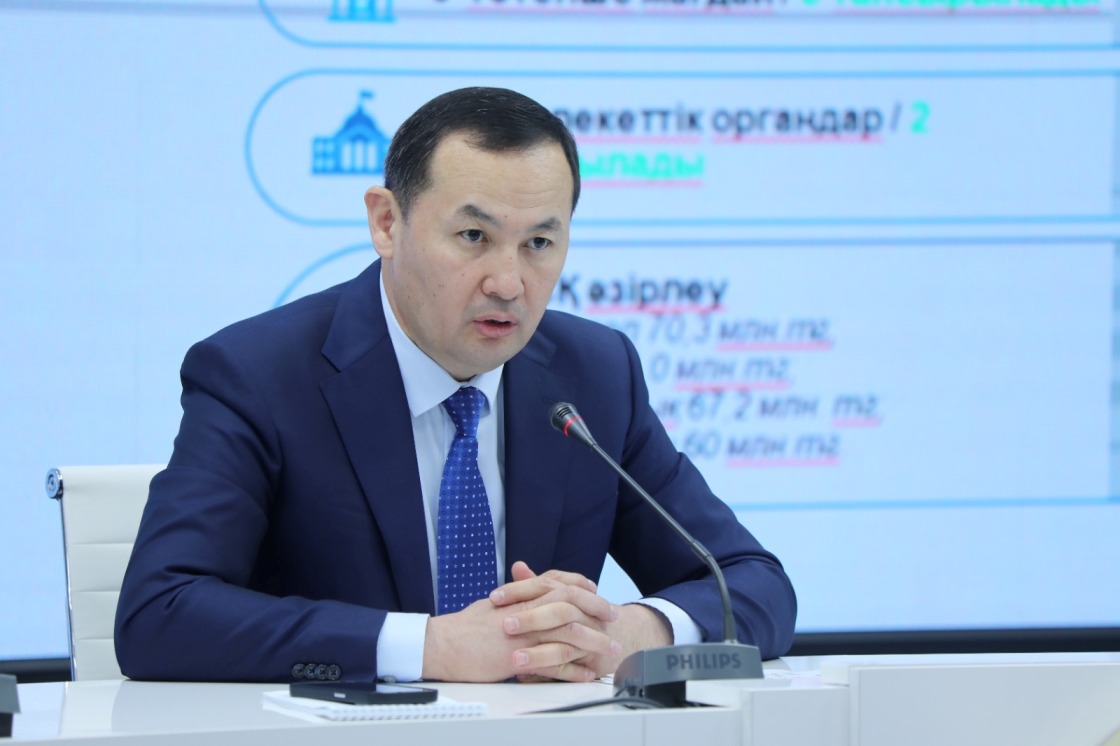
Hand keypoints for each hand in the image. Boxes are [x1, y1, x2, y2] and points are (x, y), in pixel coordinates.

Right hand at [420, 562, 619, 682]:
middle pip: (571, 604)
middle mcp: (525, 610)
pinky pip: (553, 664)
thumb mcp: (494, 604)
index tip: (597, 593)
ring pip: (568, 633)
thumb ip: (516, 595)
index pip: (559, 583)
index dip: (582, 587)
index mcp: (520, 596)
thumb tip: (528, 587)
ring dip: (593, 642)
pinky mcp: (517, 657)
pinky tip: (585, 674)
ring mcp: (523, 633)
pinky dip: (573, 670)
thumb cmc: (464, 626)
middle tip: (613, 617)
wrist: (443, 644)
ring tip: (610, 649)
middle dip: (596, 610)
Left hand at [492, 562, 672, 682]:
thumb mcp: (559, 597)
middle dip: (531, 617)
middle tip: (505, 625)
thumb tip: (518, 566)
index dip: (519, 590)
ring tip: (515, 659)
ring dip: (539, 652)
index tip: (494, 597)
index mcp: (570, 593)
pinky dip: (551, 671)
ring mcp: (589, 635)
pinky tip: (531, 677)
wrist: (620, 634)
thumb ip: (537, 584)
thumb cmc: (581, 615)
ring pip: (565, 642)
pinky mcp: (592, 659)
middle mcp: (582, 611)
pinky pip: (572, 667)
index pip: (545, 585)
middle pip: (559, 609)